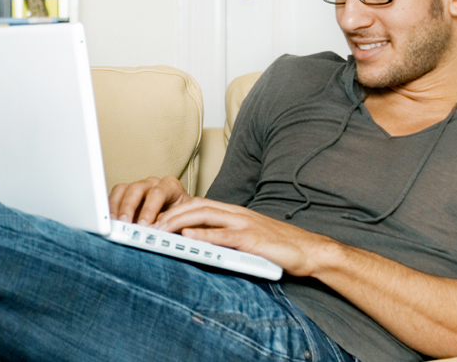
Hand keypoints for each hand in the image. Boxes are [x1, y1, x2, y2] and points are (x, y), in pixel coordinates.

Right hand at [108, 176, 192, 225]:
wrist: (178, 221)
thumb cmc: (181, 221)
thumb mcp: (181, 223)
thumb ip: (169, 225)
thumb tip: (156, 232)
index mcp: (171, 187)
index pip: (158, 193)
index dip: (149, 209)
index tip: (144, 225)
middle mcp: (153, 184)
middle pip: (136, 188)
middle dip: (129, 207)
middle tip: (125, 223)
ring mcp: (138, 188)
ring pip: (123, 190)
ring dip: (117, 208)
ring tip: (115, 223)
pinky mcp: (126, 195)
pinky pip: (115, 196)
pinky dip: (111, 208)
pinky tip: (111, 221)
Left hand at [154, 199, 339, 276]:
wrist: (309, 250)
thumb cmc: (277, 246)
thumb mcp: (246, 237)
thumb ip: (225, 236)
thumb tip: (198, 242)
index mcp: (233, 212)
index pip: (197, 205)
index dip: (174, 210)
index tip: (154, 220)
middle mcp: (236, 214)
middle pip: (195, 206)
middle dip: (168, 214)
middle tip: (147, 226)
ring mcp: (244, 224)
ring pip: (204, 216)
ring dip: (177, 222)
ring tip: (158, 231)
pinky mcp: (252, 239)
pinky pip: (223, 235)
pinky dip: (203, 235)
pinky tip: (186, 238)